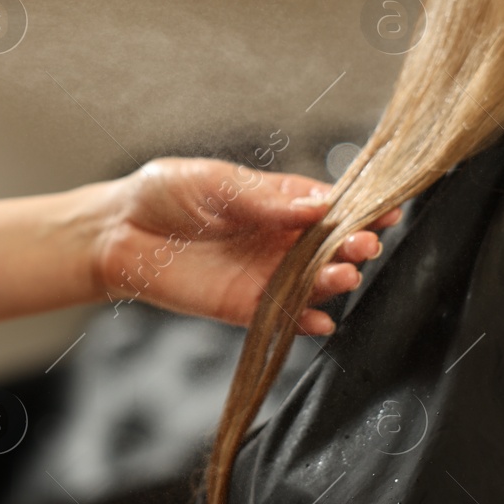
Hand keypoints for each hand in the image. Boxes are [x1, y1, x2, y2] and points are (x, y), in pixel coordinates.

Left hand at [92, 158, 400, 334]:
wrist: (117, 234)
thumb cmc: (164, 195)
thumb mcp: (214, 182)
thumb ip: (263, 197)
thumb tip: (317, 203)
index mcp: (278, 201)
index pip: (330, 206)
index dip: (360, 208)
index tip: (386, 210)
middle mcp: (280, 239)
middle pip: (330, 247)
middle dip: (353, 246)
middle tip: (364, 245)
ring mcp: (266, 274)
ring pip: (314, 282)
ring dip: (334, 282)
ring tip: (344, 277)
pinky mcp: (247, 306)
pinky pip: (286, 317)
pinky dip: (306, 321)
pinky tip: (321, 321)